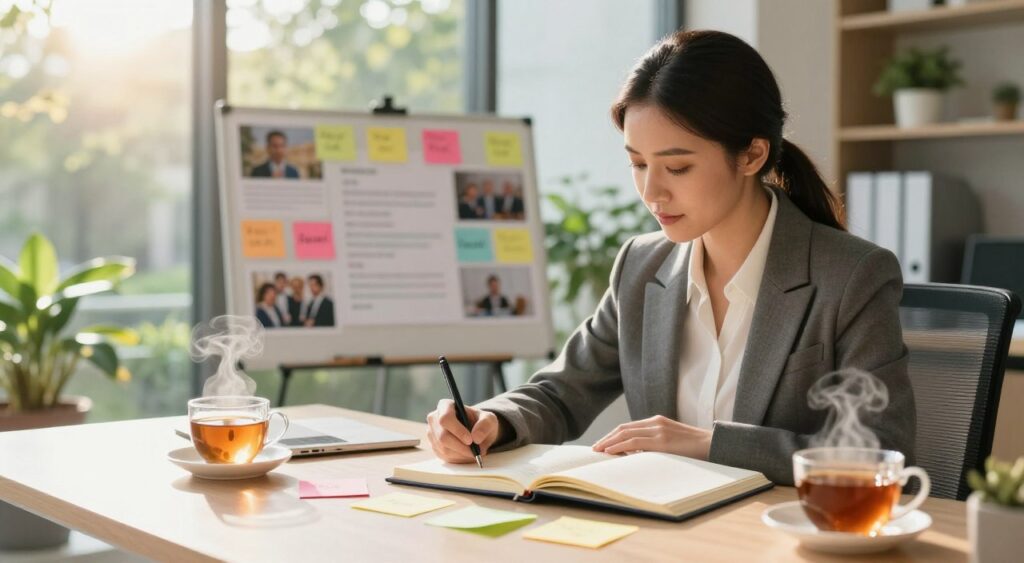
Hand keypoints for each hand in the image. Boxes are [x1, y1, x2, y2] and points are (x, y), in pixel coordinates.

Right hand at [425, 399, 500, 463]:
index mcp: (445, 406)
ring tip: (474, 452)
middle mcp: (434, 418)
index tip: (470, 440)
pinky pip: (444, 457)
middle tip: (475, 452)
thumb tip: (476, 437)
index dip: (457, 430)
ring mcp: (432, 433)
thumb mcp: (489, 420)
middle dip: (460, 447)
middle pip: (442, 436)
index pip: (445, 418)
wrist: (476, 432)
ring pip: (443, 449)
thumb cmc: (481, 422)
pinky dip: (458, 459)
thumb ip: (485, 425)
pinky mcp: (434, 446)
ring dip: (461, 454)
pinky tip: (466, 454)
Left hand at [592, 415, 711, 459]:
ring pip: (626, 434)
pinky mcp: (662, 441)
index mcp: (656, 421)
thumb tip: (635, 454)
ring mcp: (659, 430)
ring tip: (598, 451)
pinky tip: (610, 452)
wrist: (713, 445)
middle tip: (594, 449)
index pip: (628, 427)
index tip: (601, 444)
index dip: (612, 435)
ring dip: (609, 442)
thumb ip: (654, 444)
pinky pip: (635, 442)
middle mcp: (655, 422)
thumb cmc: (693, 448)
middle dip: (607, 438)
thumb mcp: (670, 442)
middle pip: (623, 428)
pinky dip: (619, 446)